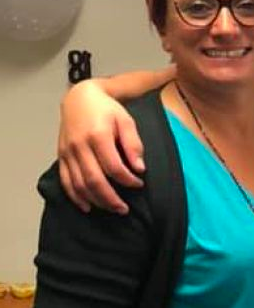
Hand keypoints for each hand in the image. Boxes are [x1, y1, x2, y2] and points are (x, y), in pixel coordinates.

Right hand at [57, 79, 144, 213]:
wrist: (80, 98)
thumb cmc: (107, 110)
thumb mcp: (126, 121)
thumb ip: (133, 144)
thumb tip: (139, 168)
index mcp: (98, 135)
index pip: (114, 166)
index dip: (127, 180)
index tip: (138, 184)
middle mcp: (80, 146)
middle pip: (94, 180)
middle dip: (110, 198)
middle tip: (124, 209)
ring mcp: (68, 153)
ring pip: (79, 184)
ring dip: (95, 201)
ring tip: (111, 209)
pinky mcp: (61, 157)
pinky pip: (65, 182)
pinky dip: (75, 197)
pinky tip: (87, 206)